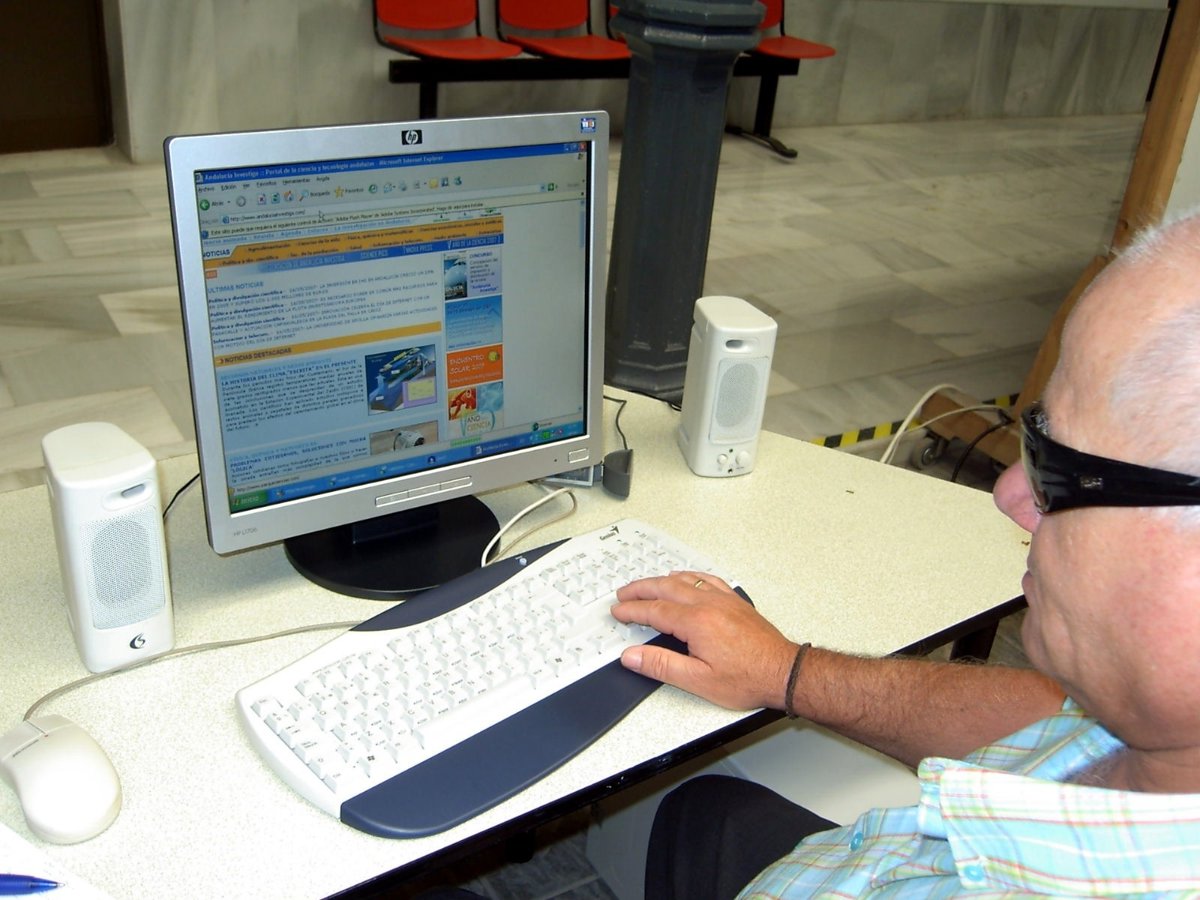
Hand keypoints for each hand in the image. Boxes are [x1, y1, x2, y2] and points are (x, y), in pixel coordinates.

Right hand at [611, 571, 797, 710]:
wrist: (783, 672)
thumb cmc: (746, 679)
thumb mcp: (698, 681)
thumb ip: (661, 665)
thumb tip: (632, 656)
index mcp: (696, 622)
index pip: (654, 611)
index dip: (632, 610)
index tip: (617, 611)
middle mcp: (709, 604)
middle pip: (665, 588)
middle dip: (641, 589)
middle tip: (623, 593)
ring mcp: (723, 599)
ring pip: (685, 580)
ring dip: (662, 580)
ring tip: (647, 584)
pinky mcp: (735, 602)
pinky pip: (707, 579)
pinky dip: (689, 576)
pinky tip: (685, 578)